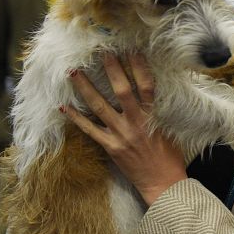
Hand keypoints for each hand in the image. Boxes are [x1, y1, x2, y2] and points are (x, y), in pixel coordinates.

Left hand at [64, 53, 186, 204]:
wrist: (163, 183)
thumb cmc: (169, 157)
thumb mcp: (169, 129)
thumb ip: (157, 112)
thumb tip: (150, 94)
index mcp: (153, 116)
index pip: (147, 86)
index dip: (139, 66)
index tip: (132, 50)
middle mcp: (136, 122)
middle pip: (122, 90)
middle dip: (112, 69)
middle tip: (101, 52)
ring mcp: (121, 134)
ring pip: (100, 106)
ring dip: (85, 88)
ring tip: (73, 72)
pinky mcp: (110, 147)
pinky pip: (90, 130)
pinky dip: (76, 118)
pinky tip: (64, 107)